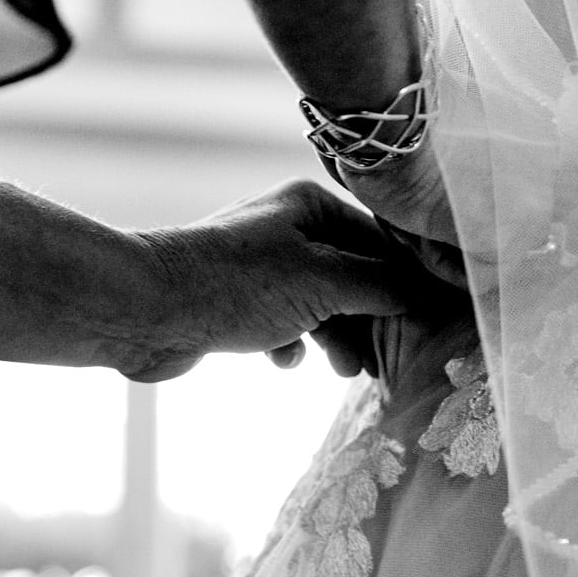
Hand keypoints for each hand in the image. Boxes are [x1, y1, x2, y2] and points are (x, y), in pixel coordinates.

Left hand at [123, 178, 446, 384]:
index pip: (381, 244)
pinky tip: (285, 359)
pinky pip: (283, 322)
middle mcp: (287, 228)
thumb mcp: (325, 283)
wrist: (148, 309)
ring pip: (319, 305)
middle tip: (386, 364)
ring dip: (335, 338)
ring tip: (344, 370)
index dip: (406, 286)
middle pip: (352, 278)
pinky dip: (291, 343)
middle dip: (370, 321)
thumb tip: (428, 295)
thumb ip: (383, 287)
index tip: (428, 326)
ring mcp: (260, 266)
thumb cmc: (237, 286)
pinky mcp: (237, 301)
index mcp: (311, 206)